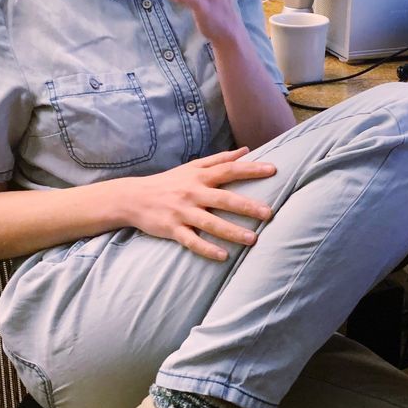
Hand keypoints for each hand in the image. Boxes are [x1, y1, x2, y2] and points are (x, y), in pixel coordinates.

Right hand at [124, 147, 274, 260]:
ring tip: (253, 239)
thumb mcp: (192, 167)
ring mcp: (182, 212)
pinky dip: (207, 248)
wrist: (133, 197)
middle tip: (269, 213)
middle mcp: (193, 193)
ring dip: (232, 231)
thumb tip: (246, 151)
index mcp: (199, 177)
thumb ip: (220, 159)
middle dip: (247, 206)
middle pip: (224, 199)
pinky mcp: (172, 229)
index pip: (229, 170)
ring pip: (210, 222)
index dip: (251, 169)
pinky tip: (223, 256)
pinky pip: (192, 241)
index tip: (274, 170)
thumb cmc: (168, 182)